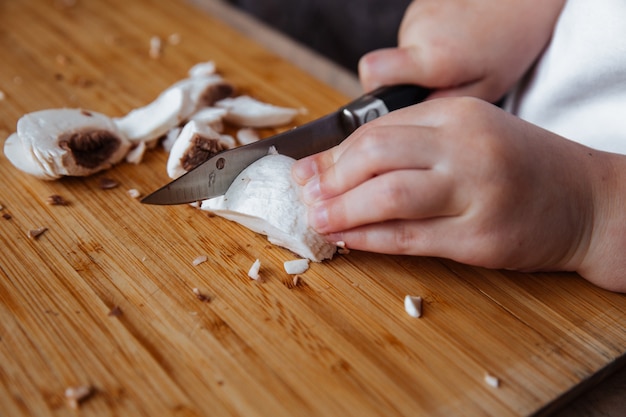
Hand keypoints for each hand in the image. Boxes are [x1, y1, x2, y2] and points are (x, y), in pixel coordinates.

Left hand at [292, 97, 625, 291]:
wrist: (586, 201)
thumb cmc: (520, 166)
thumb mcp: (471, 135)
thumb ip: (414, 143)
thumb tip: (345, 164)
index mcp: (457, 115)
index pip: (377, 130)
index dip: (333, 154)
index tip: (306, 170)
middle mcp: (465, 148)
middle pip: (376, 155)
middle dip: (330, 178)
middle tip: (305, 195)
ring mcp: (475, 193)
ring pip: (388, 197)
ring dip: (343, 211)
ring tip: (317, 220)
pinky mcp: (480, 238)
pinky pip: (410, 238)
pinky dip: (371, 240)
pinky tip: (349, 240)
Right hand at [359, 0, 565, 101]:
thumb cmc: (510, 42)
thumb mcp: (485, 88)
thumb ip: (441, 106)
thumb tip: (407, 120)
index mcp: (433, 57)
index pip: (372, 71)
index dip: (373, 89)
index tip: (392, 99)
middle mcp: (419, 30)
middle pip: (388, 67)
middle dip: (410, 79)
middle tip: (444, 78)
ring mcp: (418, 13)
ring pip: (404, 51)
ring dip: (424, 59)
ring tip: (456, 55)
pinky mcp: (422, 3)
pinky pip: (415, 33)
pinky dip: (431, 40)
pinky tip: (456, 38)